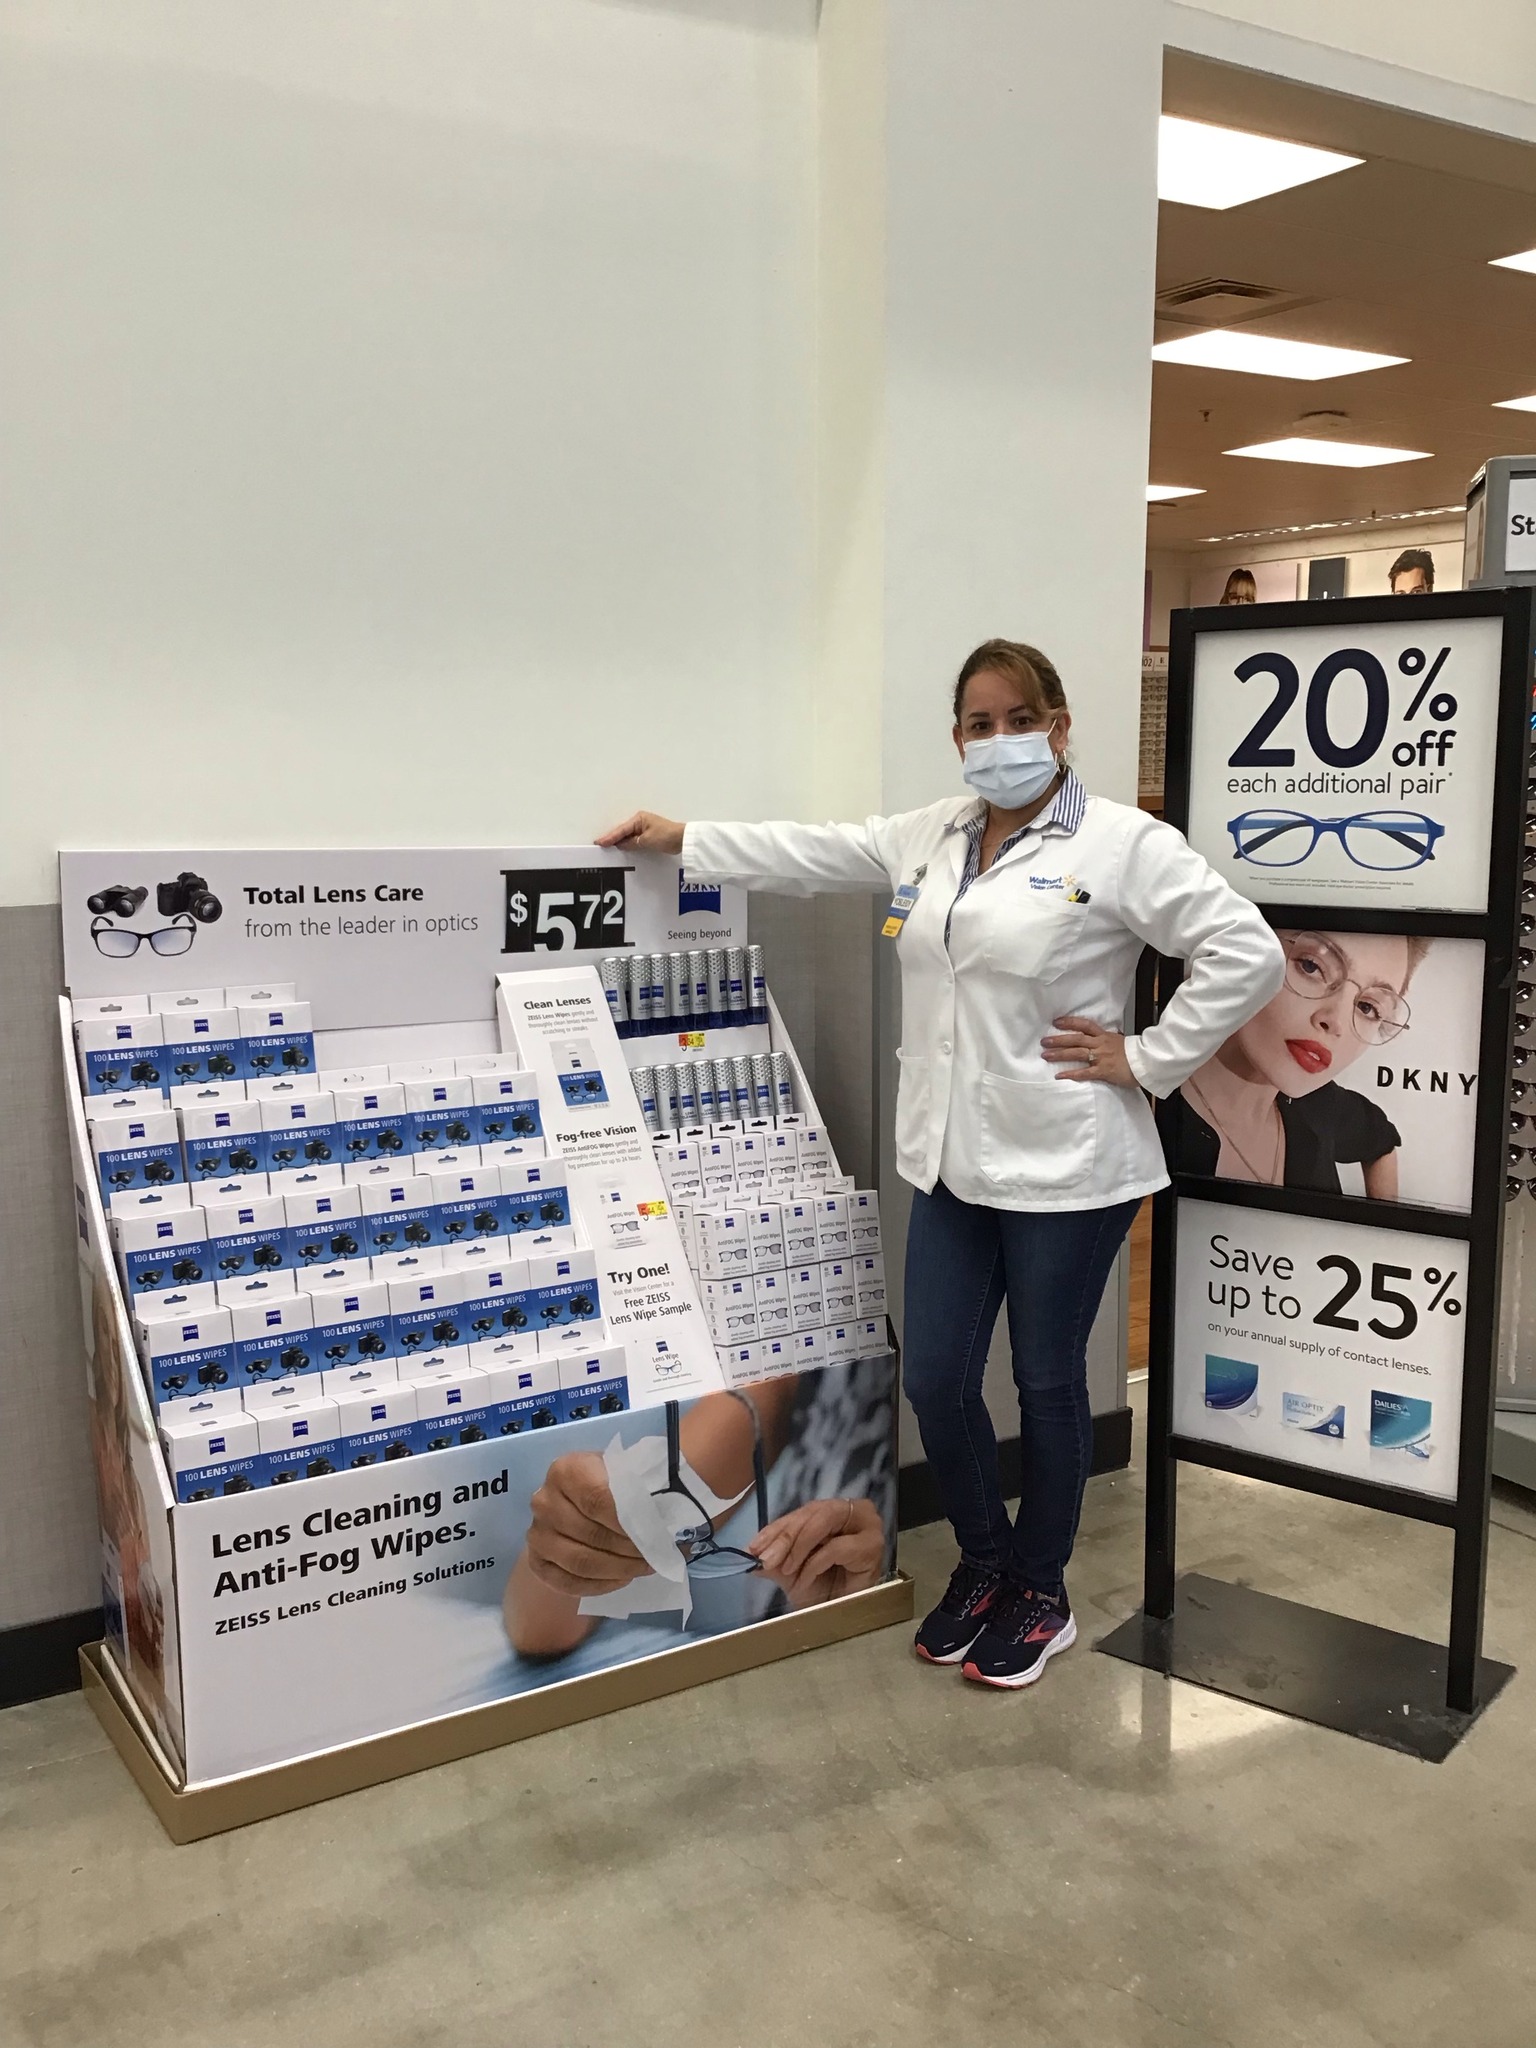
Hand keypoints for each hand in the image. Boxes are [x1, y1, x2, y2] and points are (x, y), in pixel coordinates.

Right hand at [523, 1451, 649, 1596]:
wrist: (585, 1493)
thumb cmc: (612, 1481)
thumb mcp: (628, 1473)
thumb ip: (641, 1491)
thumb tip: (665, 1520)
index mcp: (565, 1470)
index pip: (599, 1500)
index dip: (629, 1521)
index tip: (657, 1534)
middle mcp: (543, 1501)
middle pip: (590, 1534)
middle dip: (629, 1549)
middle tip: (656, 1555)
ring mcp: (537, 1533)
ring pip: (579, 1562)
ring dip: (618, 1569)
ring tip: (643, 1567)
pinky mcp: (536, 1560)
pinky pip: (567, 1583)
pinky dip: (599, 1586)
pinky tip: (621, 1579)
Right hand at [595, 811, 685, 853]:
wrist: (683, 839)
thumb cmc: (667, 835)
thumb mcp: (646, 841)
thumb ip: (632, 843)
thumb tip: (621, 845)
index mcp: (639, 819)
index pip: (621, 830)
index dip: (610, 837)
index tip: (600, 842)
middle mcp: (640, 821)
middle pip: (622, 832)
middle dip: (612, 838)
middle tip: (600, 844)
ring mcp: (644, 828)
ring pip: (627, 835)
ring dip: (619, 841)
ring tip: (607, 846)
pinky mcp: (648, 835)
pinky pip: (634, 839)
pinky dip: (627, 843)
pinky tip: (622, 848)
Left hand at [747, 1497, 884, 1607]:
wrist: (846, 1617)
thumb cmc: (824, 1591)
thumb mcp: (791, 1573)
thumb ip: (772, 1559)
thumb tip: (748, 1554)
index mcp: (833, 1512)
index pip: (802, 1512)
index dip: (775, 1529)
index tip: (753, 1547)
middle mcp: (853, 1511)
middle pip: (813, 1512)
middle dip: (785, 1536)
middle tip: (766, 1558)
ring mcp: (867, 1525)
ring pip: (824, 1521)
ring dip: (798, 1546)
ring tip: (784, 1569)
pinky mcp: (872, 1545)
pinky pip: (836, 1547)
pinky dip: (815, 1563)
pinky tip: (804, 1580)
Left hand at [1041, 1014, 1136, 1086]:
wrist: (1147, 1063)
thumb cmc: (1134, 1054)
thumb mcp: (1120, 1041)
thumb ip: (1107, 1040)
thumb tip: (1098, 1038)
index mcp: (1104, 1036)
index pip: (1085, 1025)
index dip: (1070, 1022)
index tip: (1056, 1022)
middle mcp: (1101, 1044)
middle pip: (1076, 1039)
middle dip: (1059, 1040)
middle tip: (1044, 1041)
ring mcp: (1101, 1057)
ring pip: (1077, 1053)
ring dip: (1060, 1054)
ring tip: (1046, 1055)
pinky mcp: (1103, 1071)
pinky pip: (1085, 1072)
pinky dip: (1071, 1073)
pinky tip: (1060, 1075)